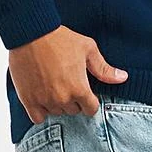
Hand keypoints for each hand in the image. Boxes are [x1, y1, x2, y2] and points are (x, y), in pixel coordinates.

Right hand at [10, 27, 127, 120]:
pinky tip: (41, 97)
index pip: (91, 110)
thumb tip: (123, 78)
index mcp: (79, 89)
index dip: (89, 101)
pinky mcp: (28, 100)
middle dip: (73, 100)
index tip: (84, 91)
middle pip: (73, 111)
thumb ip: (104, 68)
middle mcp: (63, 99)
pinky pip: (38, 118)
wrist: (30, 33)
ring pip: (56, 113)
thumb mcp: (87, 49)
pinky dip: (40, 111)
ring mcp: (45, 101)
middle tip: (66, 83)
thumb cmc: (60, 39)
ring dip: (56, 104)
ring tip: (52, 86)